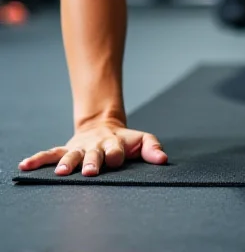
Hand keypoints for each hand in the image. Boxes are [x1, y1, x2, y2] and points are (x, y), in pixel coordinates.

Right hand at [18, 120, 167, 177]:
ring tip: (62, 173)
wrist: (105, 125)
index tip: (116, 159)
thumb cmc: (125, 140)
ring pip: (72, 155)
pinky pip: (51, 154)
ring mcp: (80, 147)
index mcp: (114, 144)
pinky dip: (39, 159)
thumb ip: (152, 148)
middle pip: (94, 154)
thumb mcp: (141, 140)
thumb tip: (163, 159)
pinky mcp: (67, 148)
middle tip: (91, 170)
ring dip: (67, 163)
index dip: (116, 154)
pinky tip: (26, 165)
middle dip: (92, 162)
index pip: (116, 151)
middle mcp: (96, 146)